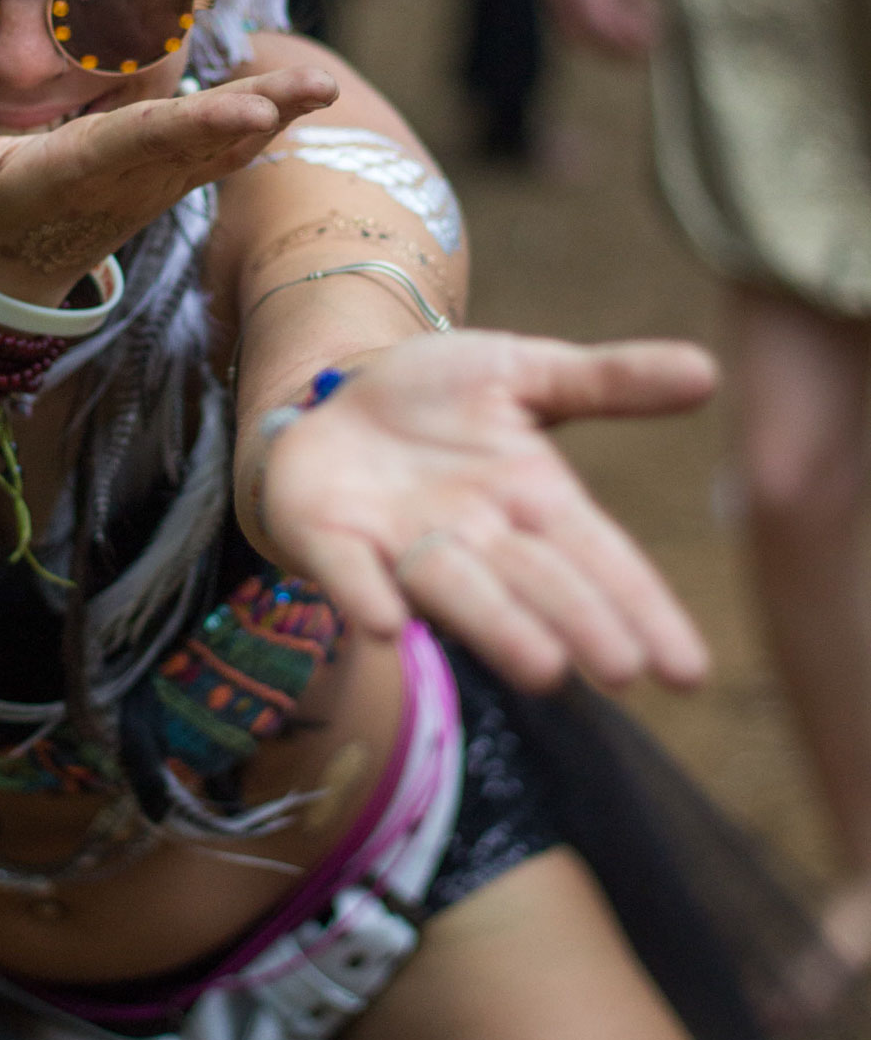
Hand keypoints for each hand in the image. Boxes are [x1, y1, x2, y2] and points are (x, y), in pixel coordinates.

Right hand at [0, 67, 337, 302]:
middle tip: (320, 85)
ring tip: (324, 86)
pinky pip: (218, 156)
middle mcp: (130, 177)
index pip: (150, 138)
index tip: (254, 110)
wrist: (6, 275)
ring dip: (274, 115)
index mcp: (83, 168)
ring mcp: (153, 184)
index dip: (202, 123)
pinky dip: (257, 129)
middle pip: (205, 138)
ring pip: (222, 145)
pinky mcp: (162, 184)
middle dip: (264, 111)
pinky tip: (296, 104)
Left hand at [257, 329, 714, 692]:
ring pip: (454, 591)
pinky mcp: (328, 540)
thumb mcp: (523, 371)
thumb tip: (710, 369)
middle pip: (534, 583)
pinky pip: (347, 573)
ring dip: (493, 628)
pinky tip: (385, 624)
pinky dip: (364, 596)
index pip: (600, 559)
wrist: (330, 396)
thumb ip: (609, 380)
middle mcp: (474, 537)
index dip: (641, 609)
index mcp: (532, 499)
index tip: (687, 670)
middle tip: (619, 669)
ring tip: (542, 671)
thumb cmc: (439, 399)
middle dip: (574, 623)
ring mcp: (400, 545)